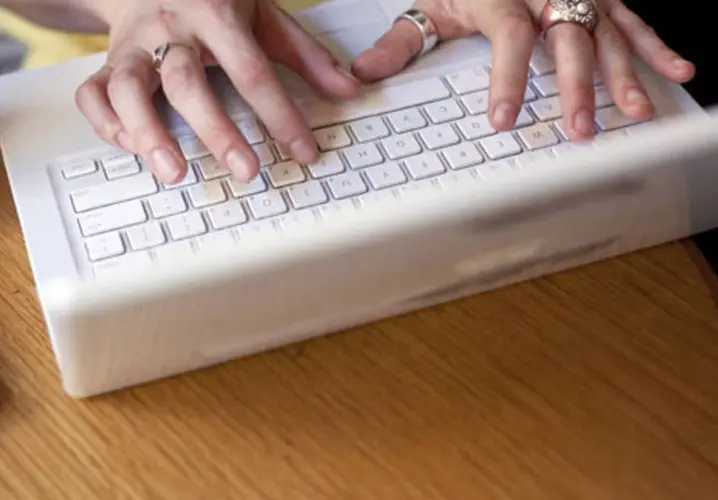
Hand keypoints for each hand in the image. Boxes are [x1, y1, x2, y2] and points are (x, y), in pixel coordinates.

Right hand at [75, 0, 358, 183]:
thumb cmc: (213, 0)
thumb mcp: (264, 15)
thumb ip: (305, 54)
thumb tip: (347, 90)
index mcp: (216, 13)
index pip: (253, 71)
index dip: (281, 114)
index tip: (303, 151)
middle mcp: (171, 29)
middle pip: (188, 83)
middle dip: (217, 132)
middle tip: (247, 172)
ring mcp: (134, 46)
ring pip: (127, 88)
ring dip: (148, 133)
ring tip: (174, 172)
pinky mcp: (108, 60)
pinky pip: (94, 93)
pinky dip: (107, 124)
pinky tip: (133, 148)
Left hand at [351, 0, 694, 141]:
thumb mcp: (428, 4)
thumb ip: (400, 41)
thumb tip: (363, 75)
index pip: (509, 39)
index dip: (507, 80)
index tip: (502, 120)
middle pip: (567, 38)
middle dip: (577, 87)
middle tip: (580, 129)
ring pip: (607, 32)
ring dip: (624, 74)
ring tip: (634, 113)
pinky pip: (633, 19)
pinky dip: (656, 46)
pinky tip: (676, 71)